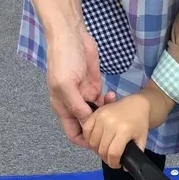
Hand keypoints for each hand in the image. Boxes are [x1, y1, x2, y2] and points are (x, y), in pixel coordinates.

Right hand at [46, 26, 103, 146]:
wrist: (71, 36)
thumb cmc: (63, 59)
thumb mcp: (66, 85)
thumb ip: (76, 106)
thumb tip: (88, 124)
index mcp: (63, 107)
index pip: (73, 133)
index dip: (85, 141)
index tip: (100, 143)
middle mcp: (74, 104)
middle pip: (87, 126)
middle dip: (100, 130)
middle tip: (114, 130)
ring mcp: (84, 95)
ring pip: (97, 114)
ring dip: (106, 115)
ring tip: (115, 112)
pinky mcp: (94, 85)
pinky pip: (103, 100)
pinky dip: (109, 101)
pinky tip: (113, 96)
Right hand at [82, 94, 150, 167]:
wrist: (136, 104)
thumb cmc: (139, 123)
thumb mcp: (141, 139)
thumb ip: (136, 154)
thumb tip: (125, 168)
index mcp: (124, 130)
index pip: (113, 153)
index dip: (113, 163)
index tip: (116, 165)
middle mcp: (111, 123)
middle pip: (102, 149)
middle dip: (106, 158)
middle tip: (111, 158)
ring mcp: (102, 117)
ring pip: (92, 142)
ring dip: (97, 150)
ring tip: (104, 150)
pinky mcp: (96, 113)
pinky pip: (86, 130)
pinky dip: (89, 138)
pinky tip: (96, 141)